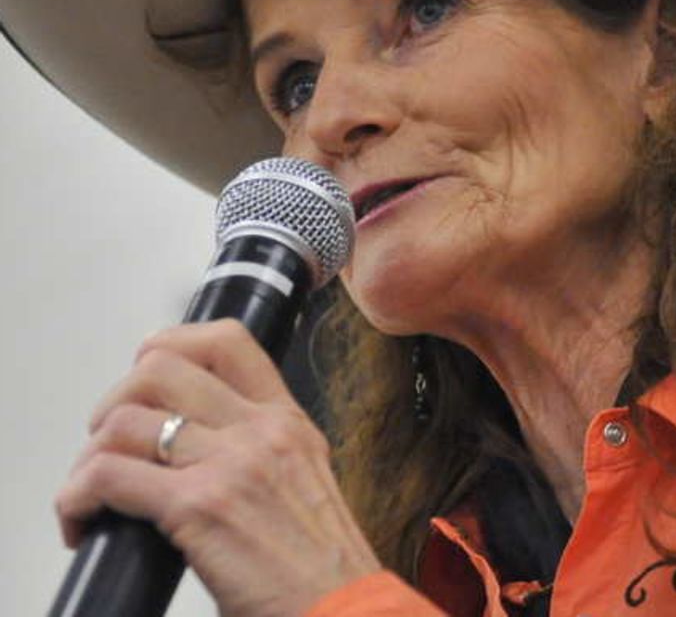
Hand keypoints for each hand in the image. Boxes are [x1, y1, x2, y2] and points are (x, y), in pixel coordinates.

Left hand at [56, 319, 381, 616]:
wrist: (343, 609)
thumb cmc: (321, 567)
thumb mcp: (306, 484)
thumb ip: (261, 453)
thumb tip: (192, 448)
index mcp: (287, 421)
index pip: (227, 340)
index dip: (168, 345)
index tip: (145, 382)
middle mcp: (261, 431)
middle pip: (159, 368)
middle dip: (114, 403)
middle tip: (112, 445)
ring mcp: (231, 465)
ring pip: (124, 420)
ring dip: (89, 457)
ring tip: (95, 491)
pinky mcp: (199, 507)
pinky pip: (107, 476)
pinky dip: (77, 499)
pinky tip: (86, 523)